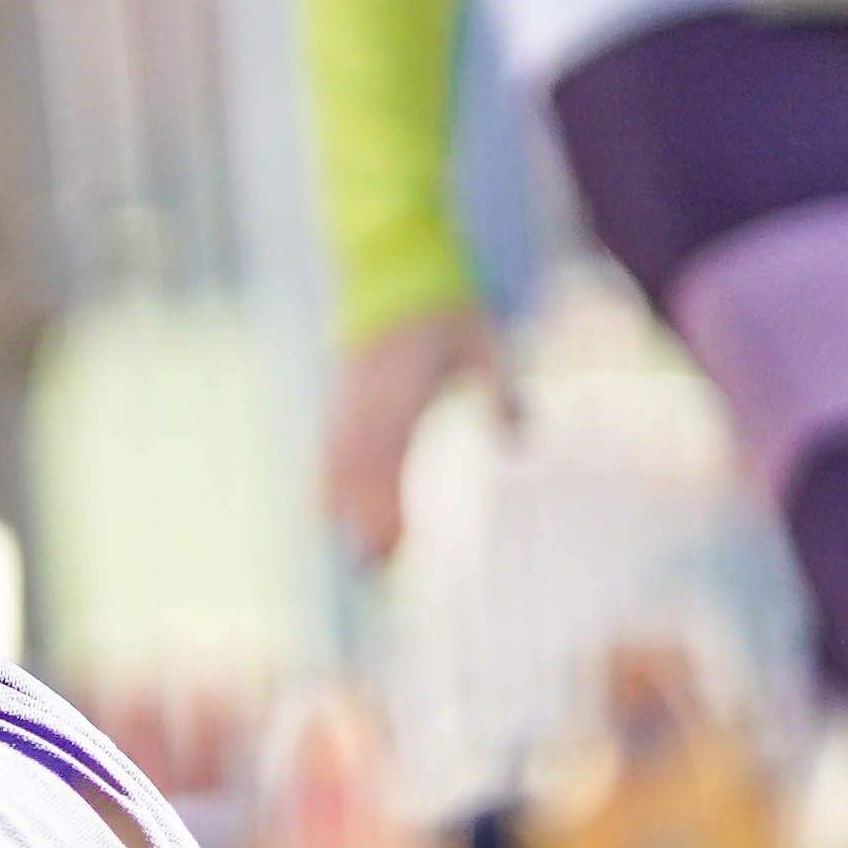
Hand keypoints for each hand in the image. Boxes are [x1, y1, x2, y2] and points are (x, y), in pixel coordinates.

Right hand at [321, 308, 514, 570]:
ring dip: (345, 510)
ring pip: (334, 466)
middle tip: (375, 571)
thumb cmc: (448, 315)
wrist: (397, 275)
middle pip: (353, 472)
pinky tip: (330, 514)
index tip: (392, 543)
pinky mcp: (341, 406)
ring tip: (360, 559)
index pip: (385, 455)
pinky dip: (330, 485)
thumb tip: (520, 442)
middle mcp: (366, 402)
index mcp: (399, 388)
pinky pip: (327, 453)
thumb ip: (500, 388)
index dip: (383, 501)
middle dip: (362, 520)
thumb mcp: (485, 343)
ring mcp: (348, 404)